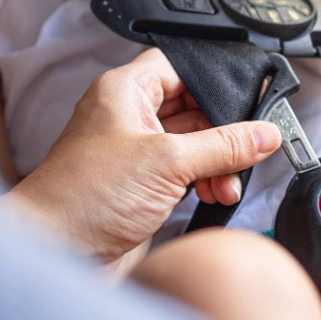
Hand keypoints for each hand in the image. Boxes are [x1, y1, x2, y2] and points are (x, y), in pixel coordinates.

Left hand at [9, 49, 281, 262]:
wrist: (56, 252)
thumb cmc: (83, 197)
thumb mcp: (167, 161)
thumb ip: (223, 146)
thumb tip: (264, 133)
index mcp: (124, 91)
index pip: (179, 66)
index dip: (214, 77)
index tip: (249, 95)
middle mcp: (129, 117)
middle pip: (193, 107)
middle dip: (223, 131)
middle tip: (247, 147)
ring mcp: (137, 153)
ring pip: (193, 143)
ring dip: (218, 162)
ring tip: (229, 182)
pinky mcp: (143, 186)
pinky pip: (186, 173)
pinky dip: (206, 182)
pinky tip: (218, 194)